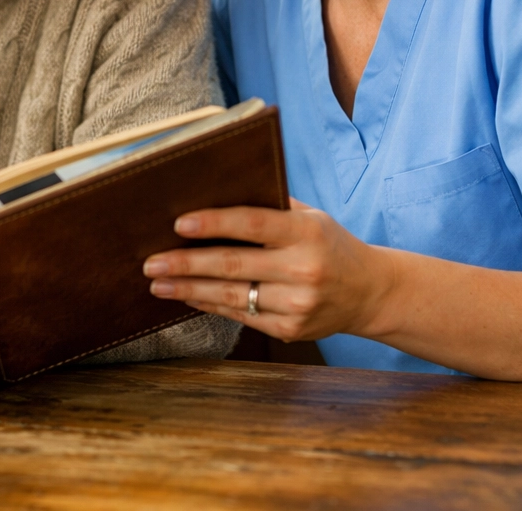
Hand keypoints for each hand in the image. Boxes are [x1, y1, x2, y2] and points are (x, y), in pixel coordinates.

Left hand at [141, 199, 395, 341]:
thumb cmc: (328, 243)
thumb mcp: (309, 216)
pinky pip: (240, 317)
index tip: (178, 223)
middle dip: (185, 264)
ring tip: (157, 283)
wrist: (371, 292)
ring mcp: (297, 304)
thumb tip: (212, 191)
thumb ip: (268, 205)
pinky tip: (186, 296)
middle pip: (232, 265)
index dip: (213, 223)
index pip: (251, 223)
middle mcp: (303, 269)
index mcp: (305, 231)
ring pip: (231, 296)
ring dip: (187, 289)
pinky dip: (209, 305)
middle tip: (150, 262)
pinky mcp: (291, 330)